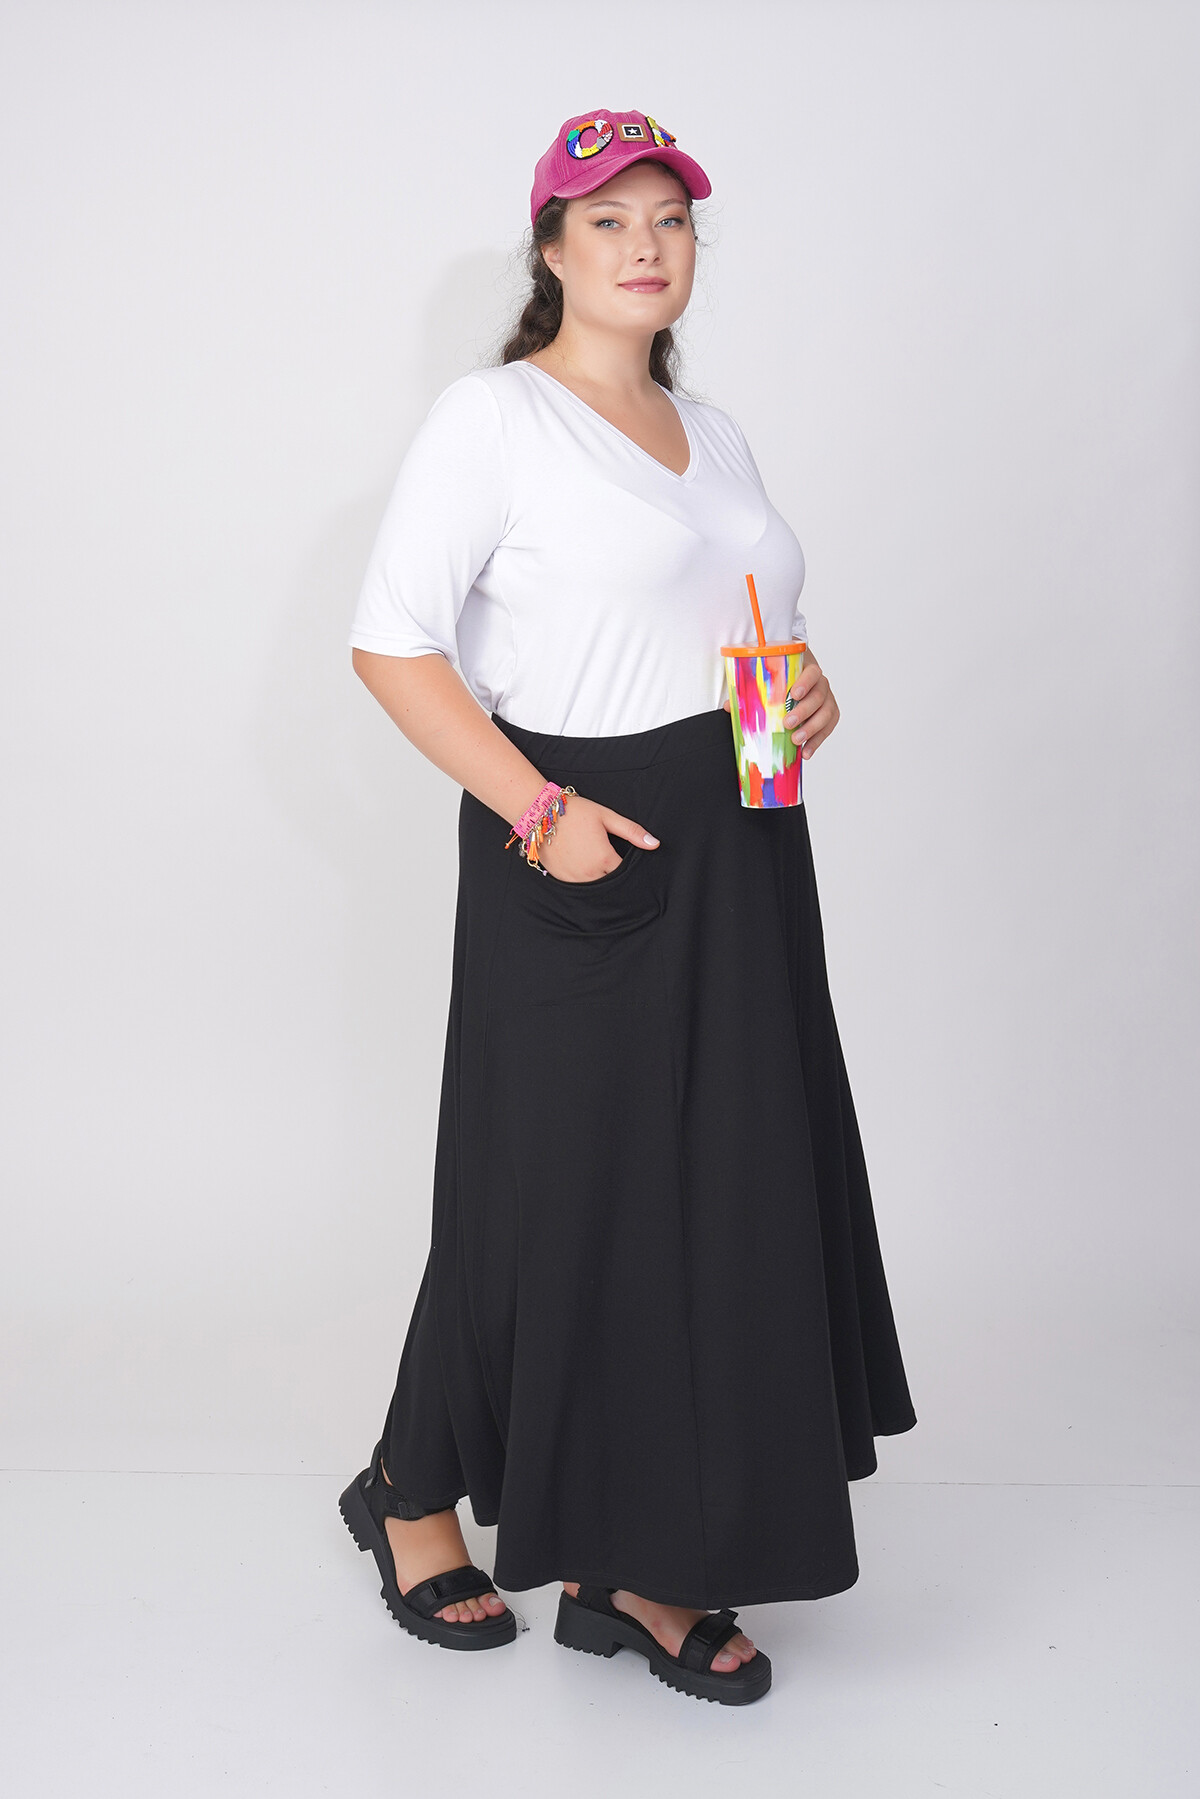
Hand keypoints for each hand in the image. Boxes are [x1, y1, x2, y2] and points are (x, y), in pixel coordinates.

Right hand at [535, 792, 659, 882]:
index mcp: (604, 859)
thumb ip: (632, 831)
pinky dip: (585, 881)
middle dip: (615, 876)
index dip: (629, 869)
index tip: (628, 860)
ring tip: (598, 864)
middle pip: (611, 884)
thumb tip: (655, 844)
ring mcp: (574, 878)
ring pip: (596, 888)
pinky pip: (580, 886)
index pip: (625, 873)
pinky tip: (585, 867)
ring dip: (600, 880)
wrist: (540, 813)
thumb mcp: (607, 817)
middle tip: (612, 862)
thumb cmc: (575, 811)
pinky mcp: (561, 879)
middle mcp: (590, 873)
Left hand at [721, 649, 839, 759]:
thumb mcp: (766, 681)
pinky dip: (817, 741)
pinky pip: (828, 728)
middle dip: (804, 711)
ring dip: (812, 729)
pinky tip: (806, 752)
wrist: (796, 682)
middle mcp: (820, 684)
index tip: (794, 694)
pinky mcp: (829, 715)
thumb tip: (728, 706)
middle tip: (787, 723)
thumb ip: (750, 691)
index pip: (812, 673)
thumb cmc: (780, 681)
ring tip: (796, 740)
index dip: (805, 683)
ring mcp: (827, 699)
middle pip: (819, 696)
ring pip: (827, 713)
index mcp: (806, 669)